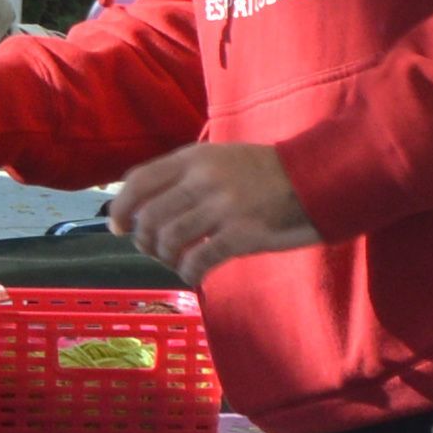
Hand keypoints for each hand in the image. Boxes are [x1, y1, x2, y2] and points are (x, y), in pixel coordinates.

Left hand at [101, 140, 313, 281]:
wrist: (315, 180)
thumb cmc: (264, 173)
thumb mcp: (220, 159)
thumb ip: (184, 176)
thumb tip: (142, 208)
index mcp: (194, 157)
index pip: (139, 180)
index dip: (121, 207)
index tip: (117, 226)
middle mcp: (203, 179)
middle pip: (149, 215)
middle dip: (143, 240)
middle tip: (153, 250)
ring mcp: (223, 207)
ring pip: (170, 239)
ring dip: (166, 258)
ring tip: (177, 261)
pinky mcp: (242, 234)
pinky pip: (200, 259)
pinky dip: (189, 272)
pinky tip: (194, 275)